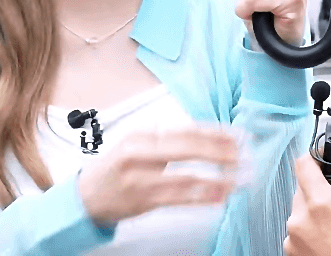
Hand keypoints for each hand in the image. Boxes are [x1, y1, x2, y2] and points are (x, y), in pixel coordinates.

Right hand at [77, 125, 239, 226]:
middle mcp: (140, 153)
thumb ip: (167, 139)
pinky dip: (202, 197)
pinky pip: (178, 199)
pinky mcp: (143, 201)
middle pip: (187, 149)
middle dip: (220, 151)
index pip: (184, 130)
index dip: (215, 132)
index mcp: (141, 135)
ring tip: (241, 178)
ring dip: (218, 177)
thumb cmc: (116, 168)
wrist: (85, 196)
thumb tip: (208, 137)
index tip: (238, 135)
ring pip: (186, 176)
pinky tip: (221, 196)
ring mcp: (141, 179)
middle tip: (245, 155)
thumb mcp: (137, 144)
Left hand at [284, 151, 330, 255]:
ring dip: (312, 211)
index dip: (313, 158)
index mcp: (321, 205)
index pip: (303, 164)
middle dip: (318, 189)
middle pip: (301, 188)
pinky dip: (308, 229)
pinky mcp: (287, 251)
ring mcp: (290, 236)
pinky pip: (295, 229)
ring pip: (297, 209)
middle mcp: (299, 217)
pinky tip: (328, 241)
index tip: (324, 160)